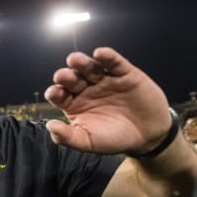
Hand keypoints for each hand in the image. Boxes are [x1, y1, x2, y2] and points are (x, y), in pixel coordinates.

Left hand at [44, 47, 171, 154]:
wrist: (147, 136)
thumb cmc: (114, 139)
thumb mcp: (88, 142)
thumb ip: (67, 137)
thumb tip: (49, 126)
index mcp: (73, 103)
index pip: (59, 94)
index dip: (55, 92)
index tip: (55, 94)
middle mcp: (86, 89)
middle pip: (72, 78)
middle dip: (66, 76)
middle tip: (62, 76)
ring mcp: (105, 79)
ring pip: (90, 67)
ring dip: (82, 63)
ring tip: (74, 60)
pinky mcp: (125, 74)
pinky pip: (114, 62)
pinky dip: (108, 57)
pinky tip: (100, 54)